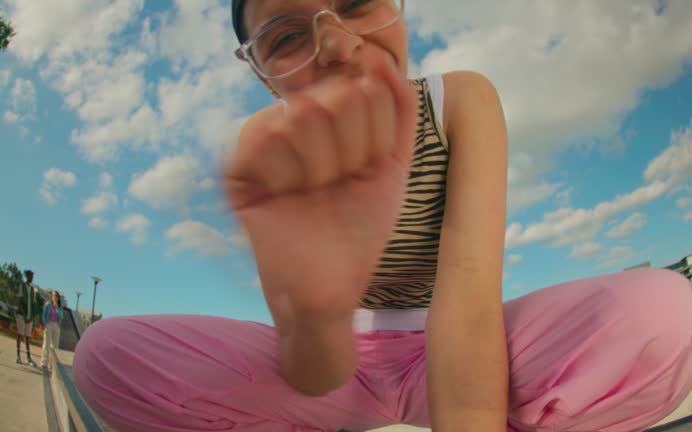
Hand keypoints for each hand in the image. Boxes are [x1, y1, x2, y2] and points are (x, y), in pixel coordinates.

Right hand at [225, 58, 417, 328]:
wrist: (333, 284)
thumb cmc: (362, 228)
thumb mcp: (392, 165)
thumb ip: (398, 111)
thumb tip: (382, 61)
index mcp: (331, 120)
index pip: (359, 90)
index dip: (373, 136)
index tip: (367, 170)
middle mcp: (295, 124)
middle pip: (331, 98)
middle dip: (351, 151)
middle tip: (340, 184)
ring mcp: (264, 145)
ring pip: (298, 116)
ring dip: (320, 166)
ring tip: (316, 193)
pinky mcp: (238, 172)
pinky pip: (261, 140)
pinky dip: (286, 174)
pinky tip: (288, 195)